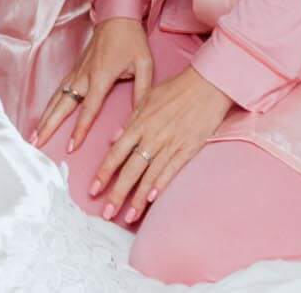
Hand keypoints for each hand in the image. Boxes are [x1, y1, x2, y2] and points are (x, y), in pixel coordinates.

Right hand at [32, 17, 151, 150]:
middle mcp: (84, 75)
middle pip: (63, 105)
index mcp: (101, 76)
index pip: (89, 108)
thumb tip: (139, 117)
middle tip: (37, 143)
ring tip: (35, 134)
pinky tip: (44, 115)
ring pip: (57, 98)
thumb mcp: (145, 64)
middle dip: (49, 125)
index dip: (80, 129)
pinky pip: (59, 90)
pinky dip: (49, 105)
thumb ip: (142, 92)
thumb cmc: (132, 40)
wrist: (118, 16)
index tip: (71, 147)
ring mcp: (77, 71)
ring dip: (45, 116)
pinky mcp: (75, 68)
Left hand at [92, 64, 234, 223]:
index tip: (93, 189)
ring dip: (138, 199)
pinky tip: (152, 200)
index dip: (104, 173)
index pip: (117, 153)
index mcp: (139, 123)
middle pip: (131, 170)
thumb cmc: (176, 89)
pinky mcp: (188, 149)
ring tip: (128, 217)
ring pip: (150, 176)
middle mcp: (152, 136)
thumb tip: (113, 138)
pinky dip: (161, 185)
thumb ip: (130, 120)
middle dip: (117, 193)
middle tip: (107, 213)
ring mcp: (170, 144)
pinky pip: (171, 171)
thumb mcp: (147, 98)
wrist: (207, 84)